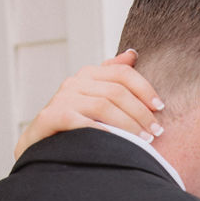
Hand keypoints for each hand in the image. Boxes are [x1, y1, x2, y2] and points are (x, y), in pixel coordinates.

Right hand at [13, 49, 164, 159]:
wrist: (39, 146)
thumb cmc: (73, 126)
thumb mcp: (93, 99)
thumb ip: (112, 77)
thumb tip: (132, 53)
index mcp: (88, 75)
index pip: (122, 73)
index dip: (145, 89)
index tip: (160, 108)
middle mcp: (74, 82)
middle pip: (116, 91)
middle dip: (141, 113)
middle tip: (156, 132)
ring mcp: (61, 99)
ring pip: (104, 106)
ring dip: (128, 124)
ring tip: (144, 141)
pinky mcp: (51, 117)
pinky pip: (83, 122)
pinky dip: (103, 131)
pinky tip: (118, 142)